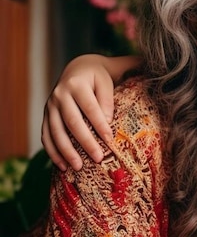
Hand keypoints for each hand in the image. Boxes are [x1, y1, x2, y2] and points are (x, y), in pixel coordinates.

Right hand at [42, 54, 135, 170]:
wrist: (77, 69)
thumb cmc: (97, 78)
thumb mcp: (106, 82)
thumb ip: (107, 101)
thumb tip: (106, 123)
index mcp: (76, 84)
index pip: (89, 108)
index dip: (99, 124)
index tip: (110, 140)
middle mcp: (59, 95)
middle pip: (72, 122)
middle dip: (85, 142)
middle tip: (97, 158)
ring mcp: (50, 105)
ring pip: (55, 131)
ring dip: (66, 151)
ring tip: (78, 167)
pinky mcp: (46, 115)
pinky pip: (46, 135)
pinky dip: (52, 151)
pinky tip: (61, 165)